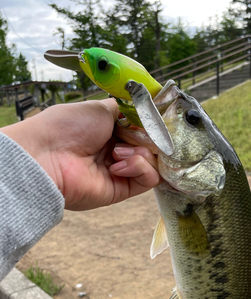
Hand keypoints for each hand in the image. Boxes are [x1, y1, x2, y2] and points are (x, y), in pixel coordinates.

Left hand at [2, 99, 160, 209]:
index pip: (144, 129)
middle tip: (135, 135)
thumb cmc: (67, 127)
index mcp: (111, 131)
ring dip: (141, 153)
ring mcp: (121, 171)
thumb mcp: (101, 108)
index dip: (152, 125)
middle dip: (149, 138)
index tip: (155, 119)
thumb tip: (146, 111)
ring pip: (154, 162)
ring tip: (117, 152)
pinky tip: (118, 165)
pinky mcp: (122, 190)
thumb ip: (128, 110)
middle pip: (153, 145)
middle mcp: (117, 151)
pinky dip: (140, 167)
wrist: (47, 156)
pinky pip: (149, 179)